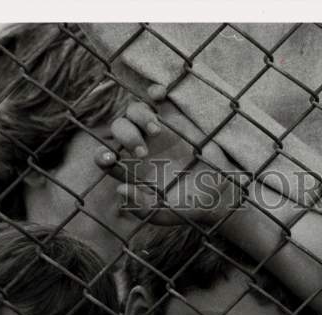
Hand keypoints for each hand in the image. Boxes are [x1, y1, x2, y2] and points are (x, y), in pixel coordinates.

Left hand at [95, 85, 241, 225]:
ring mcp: (157, 131)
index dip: (102, 156)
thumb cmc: (190, 206)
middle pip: (119, 129)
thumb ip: (143, 207)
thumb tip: (120, 190)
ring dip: (139, 118)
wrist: (219, 193)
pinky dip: (155, 92)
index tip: (112, 159)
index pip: (106, 157)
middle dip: (126, 137)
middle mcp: (140, 146)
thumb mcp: (166, 213)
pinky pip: (159, 100)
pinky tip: (158, 95)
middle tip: (143, 152)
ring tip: (156, 131)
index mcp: (132, 169)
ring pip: (133, 111)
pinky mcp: (175, 120)